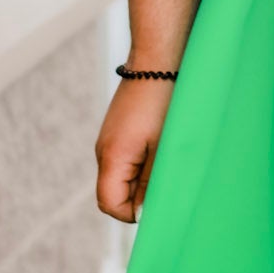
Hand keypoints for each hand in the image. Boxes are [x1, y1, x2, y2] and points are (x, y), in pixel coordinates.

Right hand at [94, 73, 176, 224]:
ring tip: (168, 162)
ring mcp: (110, 139)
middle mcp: (104, 150)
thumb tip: (142, 213)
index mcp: (112, 157)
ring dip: (143, 179)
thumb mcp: (165, 147)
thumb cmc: (166, 101)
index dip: (133, 214)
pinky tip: (163, 149)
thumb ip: (152, 183)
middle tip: (169, 182)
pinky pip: (126, 159)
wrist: (159, 59)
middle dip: (140, 196)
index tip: (161, 202)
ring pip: (122, 176)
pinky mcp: (119, 131)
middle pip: (114, 192)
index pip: (110, 204)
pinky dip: (143, 163)